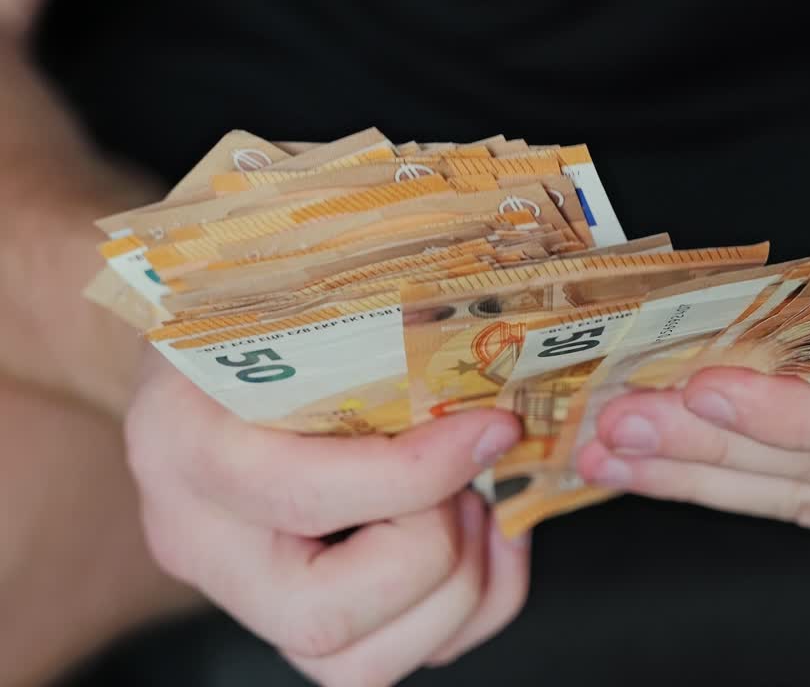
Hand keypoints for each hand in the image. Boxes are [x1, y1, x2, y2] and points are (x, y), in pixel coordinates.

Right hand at [126, 352, 529, 685]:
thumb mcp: (293, 291)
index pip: (299, 495)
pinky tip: (488, 539)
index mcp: (184, 445)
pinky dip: (468, 611)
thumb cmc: (257, 312)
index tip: (494, 428)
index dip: (416, 476)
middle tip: (470, 480)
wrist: (204, 353)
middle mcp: (198, 539)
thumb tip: (492, 340)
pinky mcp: (290, 617)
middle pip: (322, 617)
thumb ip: (370, 316)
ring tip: (477, 506)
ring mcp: (241, 594)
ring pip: (358, 666)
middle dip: (434, 552)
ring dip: (459, 591)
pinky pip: (386, 661)